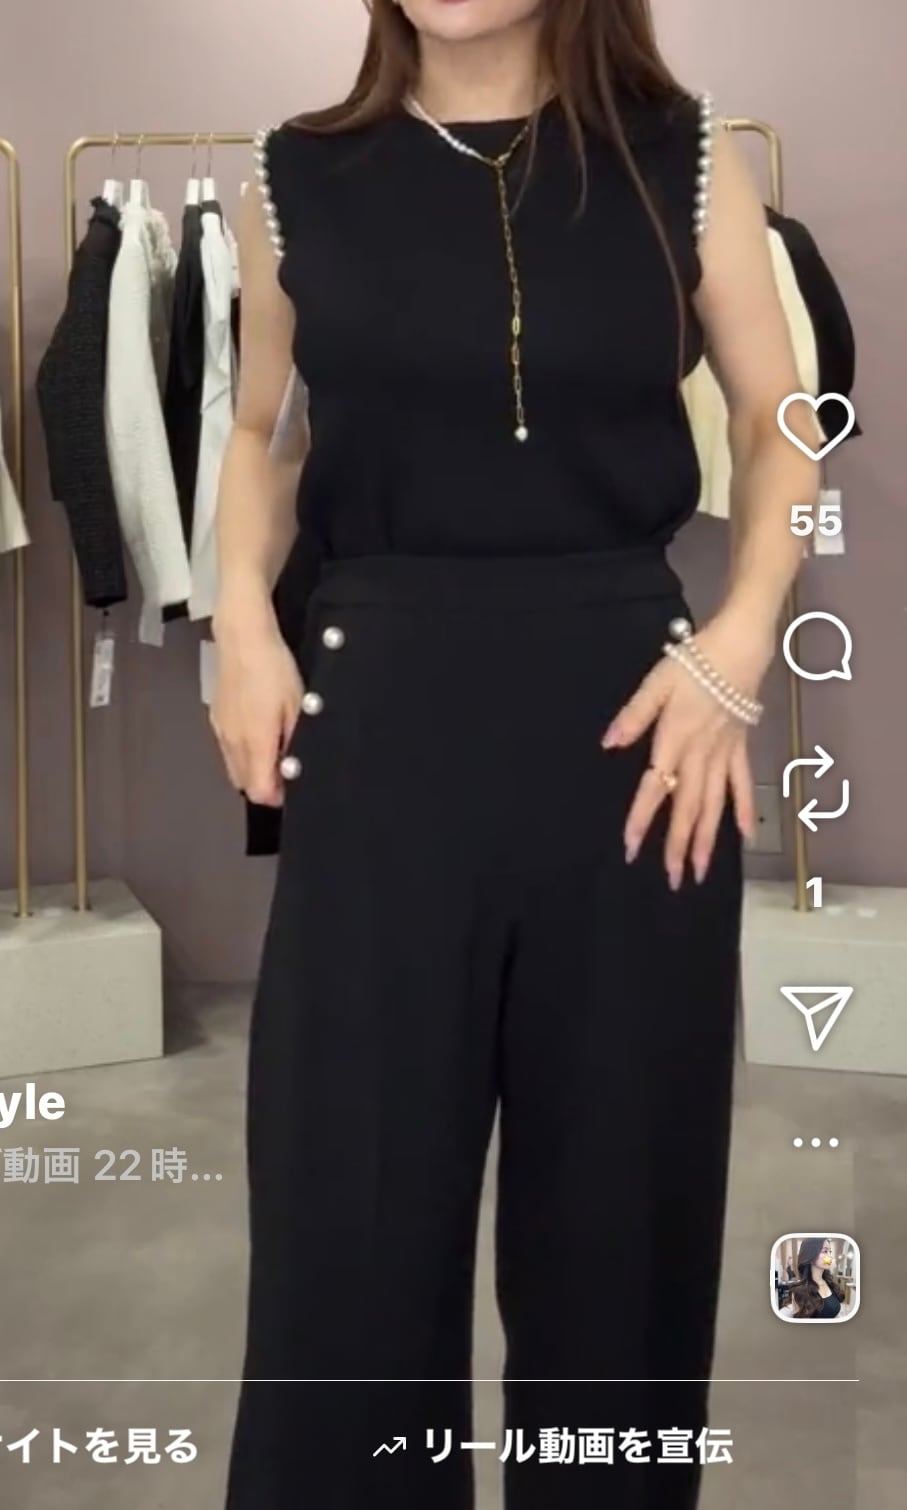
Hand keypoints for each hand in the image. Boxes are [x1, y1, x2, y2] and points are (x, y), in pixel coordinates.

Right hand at [209, 620, 303, 806]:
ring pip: (234, 768)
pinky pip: (227, 750)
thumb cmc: (274, 669)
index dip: (277, 797)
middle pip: (244, 785)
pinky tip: (257, 734)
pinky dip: (242, 754)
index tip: (291, 787)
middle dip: (264, 785)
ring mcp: (221, 731)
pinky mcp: (215, 719)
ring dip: (252, 769)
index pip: (259, 792)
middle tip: (285, 769)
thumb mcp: (297, 705)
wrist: (243, 638)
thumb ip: (294, 742)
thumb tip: (293, 769)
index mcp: (255, 742)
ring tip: (273, 750)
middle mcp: (233, 742)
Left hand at [601, 612, 773, 887]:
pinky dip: (744, 810)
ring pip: (714, 804)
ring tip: (702, 872)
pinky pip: (742, 784)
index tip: (632, 849)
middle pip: (688, 807)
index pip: (654, 788)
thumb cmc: (695, 660)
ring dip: (708, 840)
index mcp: (675, 739)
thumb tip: (608, 743)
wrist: (741, 646)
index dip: (642, 819)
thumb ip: (635, 715)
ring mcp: (723, 754)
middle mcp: (700, 754)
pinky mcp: (740, 747)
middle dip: (679, 846)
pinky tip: (746, 837)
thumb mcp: (657, 681)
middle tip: (673, 880)